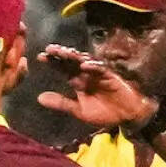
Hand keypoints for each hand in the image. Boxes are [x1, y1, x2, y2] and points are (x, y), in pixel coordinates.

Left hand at [36, 45, 157, 128]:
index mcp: (77, 81)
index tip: (40, 57)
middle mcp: (86, 74)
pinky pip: (101, 70)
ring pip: (85, 61)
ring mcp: (98, 74)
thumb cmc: (104, 112)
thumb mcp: (79, 110)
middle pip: (71, 61)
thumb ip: (61, 103)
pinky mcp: (111, 77)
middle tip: (49, 49)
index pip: (62, 68)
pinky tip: (85, 65)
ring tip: (63, 52)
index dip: (52, 62)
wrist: (126, 117)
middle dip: (61, 54)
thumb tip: (39, 98)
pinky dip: (93, 67)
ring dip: (75, 56)